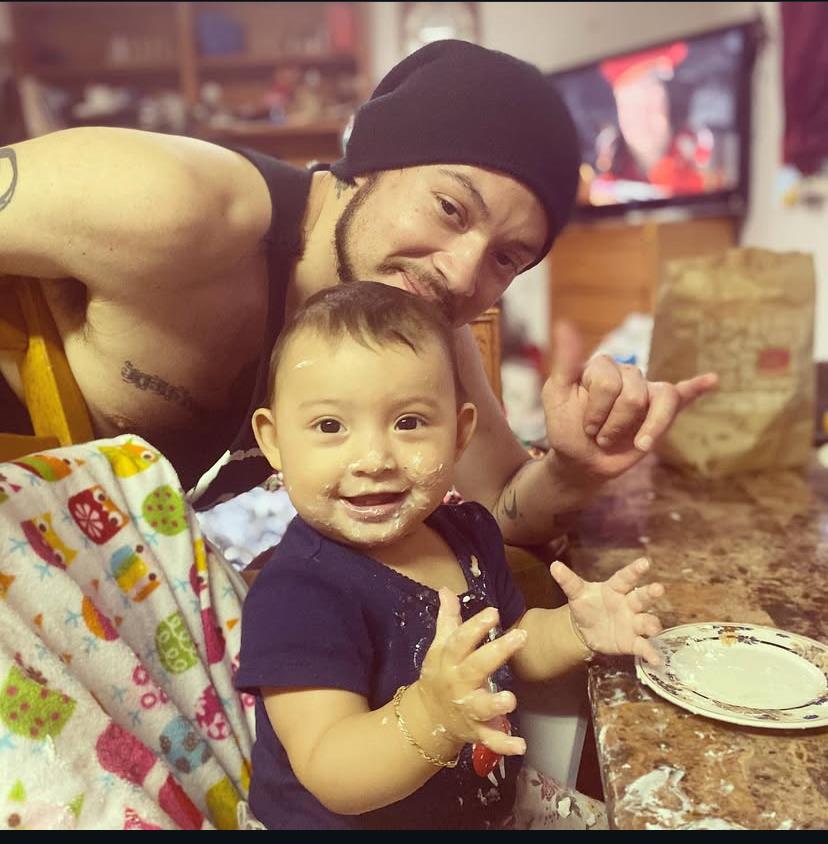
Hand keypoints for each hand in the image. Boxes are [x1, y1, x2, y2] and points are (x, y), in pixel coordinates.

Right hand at [415, 588, 526, 756]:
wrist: (426, 716)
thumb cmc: (440, 674)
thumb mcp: (440, 646)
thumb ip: (448, 618)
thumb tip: (446, 589)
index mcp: (449, 660)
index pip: (460, 640)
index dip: (475, 626)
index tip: (494, 612)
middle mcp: (457, 683)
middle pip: (475, 667)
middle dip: (496, 653)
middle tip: (520, 637)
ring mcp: (466, 708)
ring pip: (480, 707)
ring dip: (495, 705)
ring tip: (511, 700)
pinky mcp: (475, 731)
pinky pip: (489, 739)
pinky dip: (504, 744)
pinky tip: (521, 746)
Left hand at [541, 321, 717, 479]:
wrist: (581, 462)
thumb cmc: (567, 429)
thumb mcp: (557, 396)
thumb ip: (566, 362)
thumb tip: (565, 324)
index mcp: (601, 366)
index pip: (608, 383)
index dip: (597, 411)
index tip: (585, 426)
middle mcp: (626, 373)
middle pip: (633, 395)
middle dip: (615, 424)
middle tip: (601, 435)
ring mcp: (647, 391)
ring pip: (662, 400)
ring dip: (643, 430)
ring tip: (627, 441)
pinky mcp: (661, 410)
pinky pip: (683, 395)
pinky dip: (698, 387)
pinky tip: (711, 380)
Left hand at [550, 557, 664, 665]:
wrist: (585, 629)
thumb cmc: (587, 605)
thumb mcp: (576, 593)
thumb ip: (568, 581)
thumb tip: (554, 566)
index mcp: (615, 589)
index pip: (626, 578)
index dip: (635, 570)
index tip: (645, 562)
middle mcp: (628, 604)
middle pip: (641, 597)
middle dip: (650, 593)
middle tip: (658, 588)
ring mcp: (633, 623)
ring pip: (646, 621)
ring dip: (651, 624)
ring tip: (653, 628)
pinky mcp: (632, 641)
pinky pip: (643, 646)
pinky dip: (650, 652)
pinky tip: (656, 659)